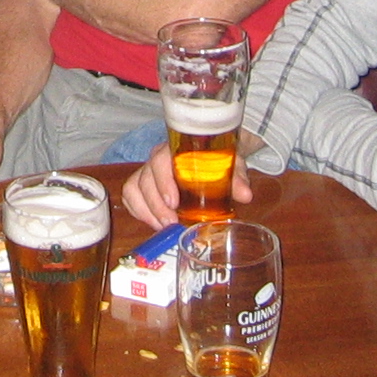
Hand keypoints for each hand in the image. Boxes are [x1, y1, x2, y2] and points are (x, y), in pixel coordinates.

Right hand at [121, 139, 257, 227]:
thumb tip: (246, 195)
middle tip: (171, 224)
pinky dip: (139, 211)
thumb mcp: (230, 165)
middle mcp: (158, 160)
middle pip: (144, 179)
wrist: (212, 153)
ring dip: (146, 211)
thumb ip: (236, 178)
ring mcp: (148, 172)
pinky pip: (131, 196)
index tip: (173, 202)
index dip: (163, 182)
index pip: (159, 161)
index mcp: (176, 150)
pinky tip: (154, 223)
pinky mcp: (143, 184)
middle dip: (155, 205)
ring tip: (163, 226)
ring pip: (134, 188)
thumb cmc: (218, 159)